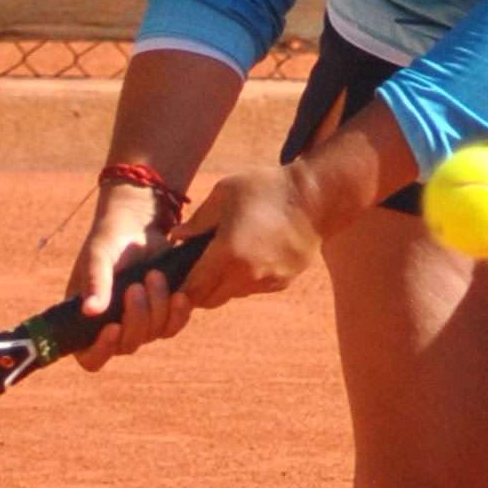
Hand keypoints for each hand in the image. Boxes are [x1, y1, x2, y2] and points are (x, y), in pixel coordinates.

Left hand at [69, 104, 415, 371]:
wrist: (318, 197)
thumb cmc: (268, 187)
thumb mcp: (225, 193)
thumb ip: (198, 220)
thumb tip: (176, 239)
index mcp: (226, 254)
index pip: (190, 288)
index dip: (176, 288)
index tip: (168, 278)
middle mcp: (245, 275)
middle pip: (208, 299)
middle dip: (195, 289)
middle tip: (187, 271)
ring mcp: (266, 282)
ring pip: (231, 295)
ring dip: (220, 284)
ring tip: (216, 259)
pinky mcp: (282, 282)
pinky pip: (253, 288)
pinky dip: (243, 278)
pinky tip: (245, 254)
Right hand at [70, 180, 193, 370]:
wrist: (137, 224)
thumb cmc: (109, 240)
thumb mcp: (98, 257)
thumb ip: (95, 282)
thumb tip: (90, 311)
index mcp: (87, 321)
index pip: (90, 357)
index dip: (101, 351)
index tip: (112, 328)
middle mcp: (113, 327)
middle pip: (127, 345)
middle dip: (136, 317)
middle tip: (136, 286)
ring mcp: (140, 322)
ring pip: (153, 334)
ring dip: (157, 308)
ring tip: (154, 276)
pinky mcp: (163, 312)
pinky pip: (173, 325)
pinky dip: (178, 312)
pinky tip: (179, 294)